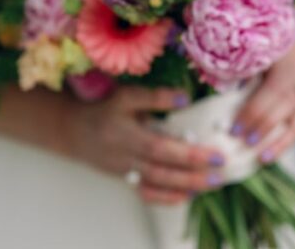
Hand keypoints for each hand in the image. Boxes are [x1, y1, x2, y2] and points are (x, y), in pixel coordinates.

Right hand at [63, 86, 226, 204]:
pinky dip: (167, 198)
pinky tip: (188, 194)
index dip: (188, 154)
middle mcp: (125, 157)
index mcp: (126, 134)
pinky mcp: (126, 179)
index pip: (161, 148)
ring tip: (211, 183)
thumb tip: (185, 98)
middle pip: (162, 172)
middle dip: (193, 174)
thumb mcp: (126, 96)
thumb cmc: (104, 109)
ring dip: (185, 187)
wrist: (74, 131)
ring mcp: (125, 172)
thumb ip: (154, 97)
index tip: (214, 153)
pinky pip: (147, 193)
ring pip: (157, 185)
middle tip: (221, 171)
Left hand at [232, 22, 294, 163]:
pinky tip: (279, 144)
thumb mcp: (262, 43)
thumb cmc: (281, 26)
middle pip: (283, 112)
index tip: (232, 130)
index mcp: (290, 67)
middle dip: (261, 131)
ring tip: (263, 158)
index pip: (269, 98)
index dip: (250, 116)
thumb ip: (248, 67)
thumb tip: (229, 92)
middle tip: (241, 144)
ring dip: (281, 142)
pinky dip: (293, 134)